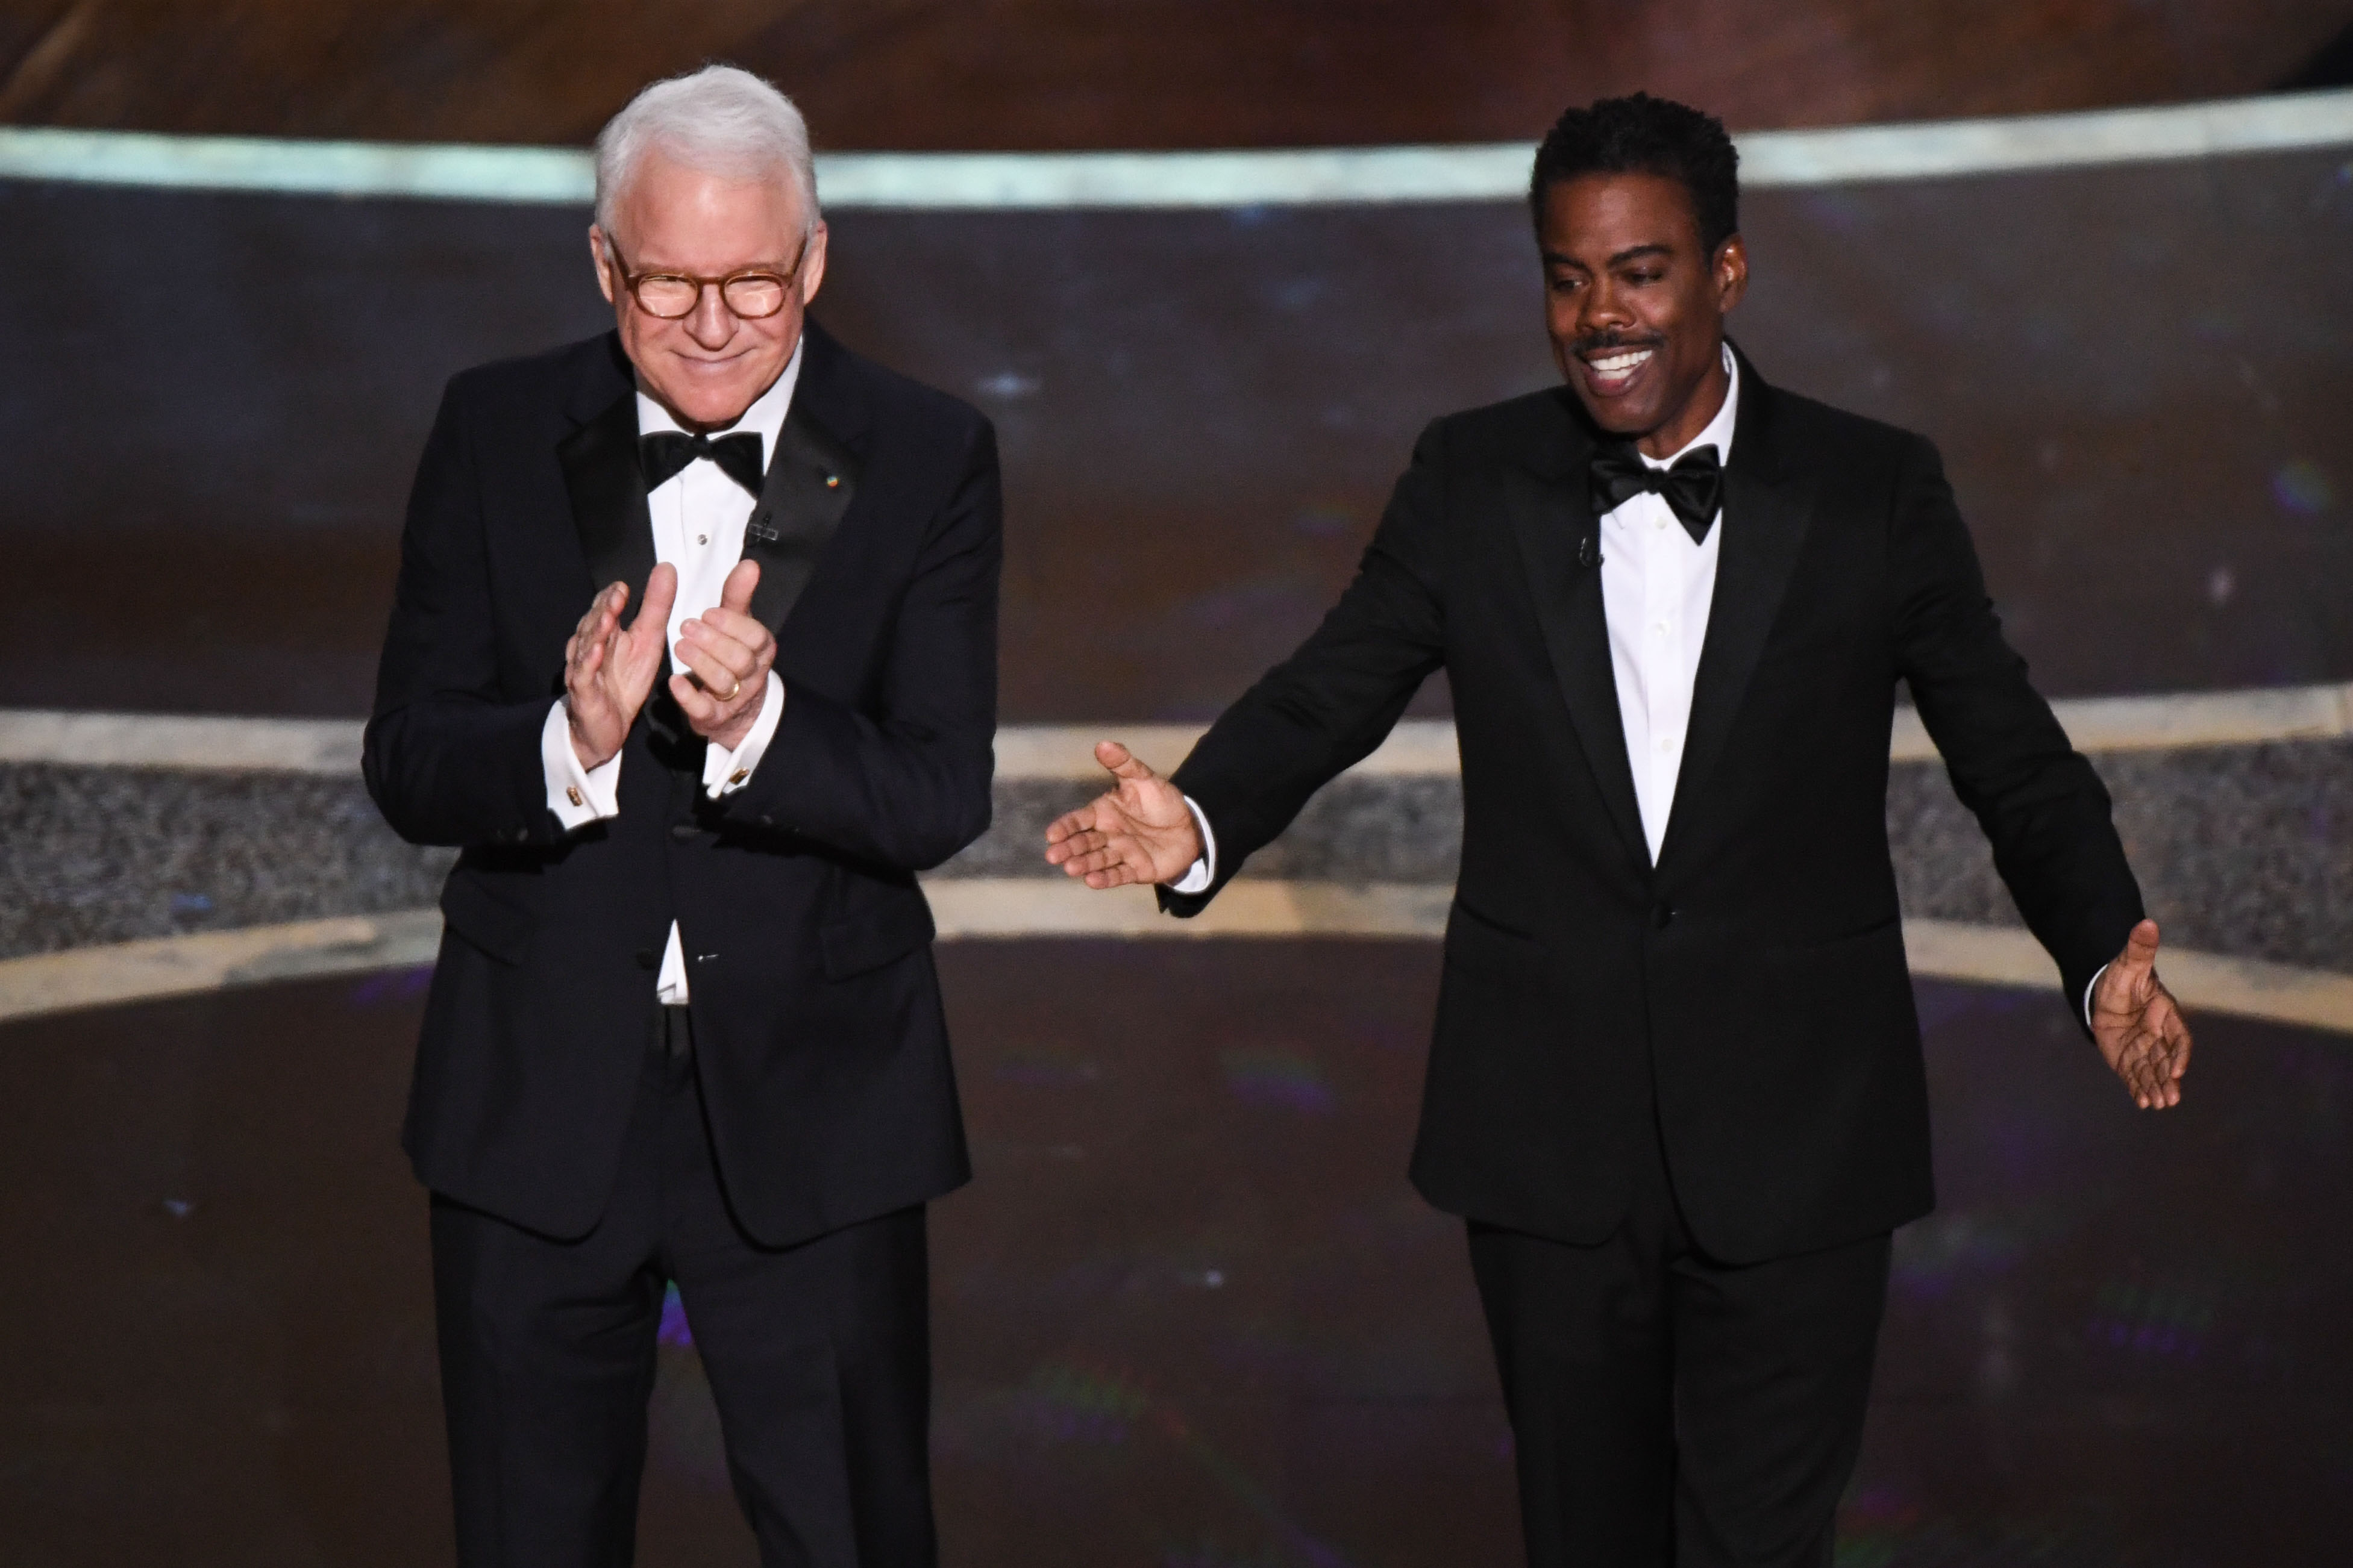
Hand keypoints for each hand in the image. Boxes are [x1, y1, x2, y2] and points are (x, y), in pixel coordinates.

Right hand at [564, 564, 677, 769]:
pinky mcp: (584, 692)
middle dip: (604, 609)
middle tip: (617, 596)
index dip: (612, 598)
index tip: (624, 587)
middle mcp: (590, 646)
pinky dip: (588, 664)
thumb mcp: (648, 641)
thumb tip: (666, 568)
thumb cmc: (623, 681)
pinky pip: (584, 676)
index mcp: (607, 633)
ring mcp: (584, 668)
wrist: (605, 726)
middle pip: (594, 623)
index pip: (606, 608)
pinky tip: (596, 653)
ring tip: (608, 619)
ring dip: (595, 631)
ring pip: (585, 646)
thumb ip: (656, 606)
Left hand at [671, 558, 776, 750]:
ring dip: (700, 663)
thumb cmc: (732, 656)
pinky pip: (704, 709)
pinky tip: (675, 681)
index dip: (731, 624)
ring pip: (724, 683)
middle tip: (686, 627)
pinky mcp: (714, 717)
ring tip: (679, 647)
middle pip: (740, 660)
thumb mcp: (737, 625)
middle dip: (712, 642)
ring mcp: (735, 699)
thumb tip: (749, 565)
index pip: (755, 636)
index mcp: (761, 649)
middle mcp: (752, 675)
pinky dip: (688, 696)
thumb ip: (738, 596)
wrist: (735, 708)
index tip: (707, 613)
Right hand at [1043, 741, 1204, 888]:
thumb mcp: (1144, 778)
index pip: (1079, 820)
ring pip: (1098, 860)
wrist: (1190, 826)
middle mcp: (1108, 835)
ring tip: (1071, 868)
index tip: (1051, 834)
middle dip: (1069, 849)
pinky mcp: (1136, 870)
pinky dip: (1106, 878)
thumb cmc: (1161, 802)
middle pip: (1084, 842)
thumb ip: (1123, 764)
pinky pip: (1119, 875)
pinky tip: (1092, 881)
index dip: (1065, 827)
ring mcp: (1121, 854)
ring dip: (1084, 864)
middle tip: (1053, 856)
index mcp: (1104, 813)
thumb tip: (1102, 743)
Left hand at [2091, 919, 2192, 1109]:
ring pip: (2153, 1071)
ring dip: (2156, 1087)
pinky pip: (2136, 1075)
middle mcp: (2158, 1035)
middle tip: (2170, 1098)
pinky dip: (2139, 1088)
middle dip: (2169, 1079)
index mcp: (2165, 1014)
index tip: (2177, 1069)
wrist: (2106, 990)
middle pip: (2167, 1060)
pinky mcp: (2128, 1058)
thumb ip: (2139, 948)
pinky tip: (2142, 1103)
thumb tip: (2147, 922)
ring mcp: (2144, 1048)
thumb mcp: (2128, 963)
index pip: (2179, 1037)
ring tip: (2159, 1105)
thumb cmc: (2121, 976)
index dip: (2179, 1053)